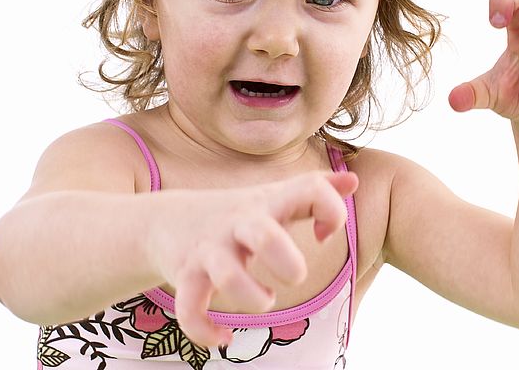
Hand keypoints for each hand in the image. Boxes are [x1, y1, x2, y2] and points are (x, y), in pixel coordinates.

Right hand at [147, 171, 358, 347]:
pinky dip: (206, 330)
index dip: (331, 211)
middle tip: (295, 276)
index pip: (311, 189)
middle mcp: (240, 223)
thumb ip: (317, 188)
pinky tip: (225, 338)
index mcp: (269, 204)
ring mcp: (211, 249)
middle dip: (289, 264)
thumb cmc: (237, 213)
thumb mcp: (275, 196)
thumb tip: (353, 180)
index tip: (323, 234)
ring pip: (228, 277)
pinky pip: (190, 308)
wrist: (165, 221)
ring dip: (253, 299)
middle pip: (266, 237)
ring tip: (265, 301)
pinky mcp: (185, 275)